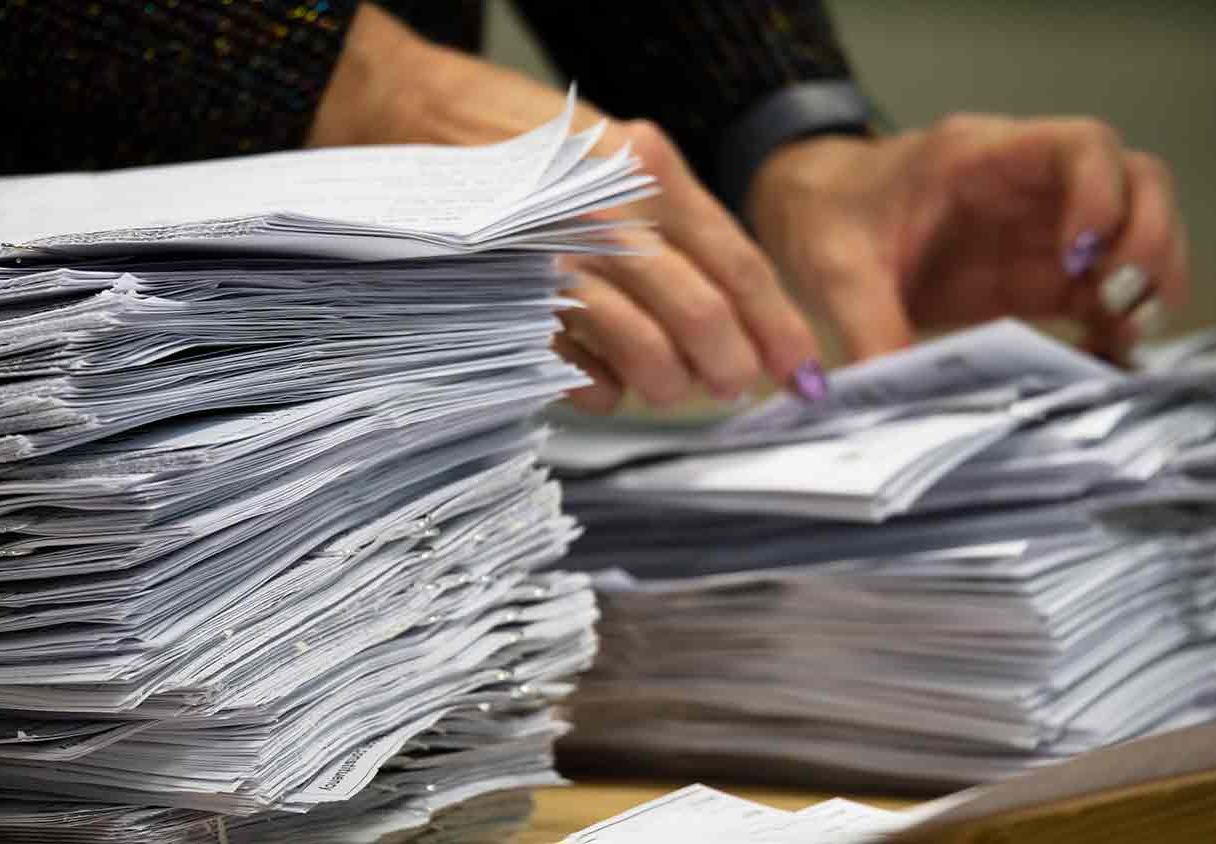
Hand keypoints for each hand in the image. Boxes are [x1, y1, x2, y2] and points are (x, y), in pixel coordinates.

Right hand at [309, 5, 823, 412]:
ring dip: (668, 384)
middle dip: (727, 364)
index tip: (802, 371)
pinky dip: (604, 388)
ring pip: (641, 345)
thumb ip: (668, 222)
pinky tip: (610, 384)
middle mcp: (606, 210)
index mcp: (646, 170)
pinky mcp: (506, 292)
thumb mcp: (613, 156)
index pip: (735, 262)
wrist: (412, 113)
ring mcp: (552, 254)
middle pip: (698, 310)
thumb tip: (729, 314)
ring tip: (669, 388)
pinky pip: (577, 364)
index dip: (777, 325)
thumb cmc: (523, 143)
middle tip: (733, 385)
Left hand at [747, 114, 1187, 362]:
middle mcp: (1029, 185)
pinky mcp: (1037, 275)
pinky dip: (1117, 322)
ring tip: (1123, 337)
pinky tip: (1101, 358)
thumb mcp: (836, 271)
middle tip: (1122, 306)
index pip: (1082, 146)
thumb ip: (867, 327)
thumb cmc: (827, 217)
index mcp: (982, 158)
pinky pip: (1102, 289)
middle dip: (1148, 242)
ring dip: (1147, 283)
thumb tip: (887, 394)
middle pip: (1137, 183)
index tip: (1081, 255)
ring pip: (1134, 233)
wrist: (812, 213)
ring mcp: (1041, 230)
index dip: (1103, 196)